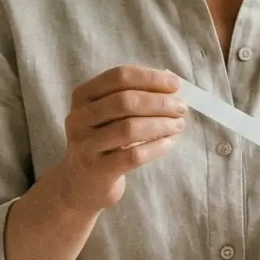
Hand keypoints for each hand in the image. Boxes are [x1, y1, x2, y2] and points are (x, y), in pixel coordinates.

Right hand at [48, 65, 187, 211]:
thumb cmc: (104, 142)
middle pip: (125, 101)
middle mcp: (78, 117)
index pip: (119, 76)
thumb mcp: (109, 115)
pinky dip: (156, 147)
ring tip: (179, 125)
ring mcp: (85, 144)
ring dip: (161, 124)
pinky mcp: (97, 169)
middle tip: (181, 108)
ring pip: (129, 128)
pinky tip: (169, 143)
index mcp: (83, 95)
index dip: (150, 78)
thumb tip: (172, 89)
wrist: (81, 183)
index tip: (176, 84)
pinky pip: (133, 155)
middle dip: (159, 102)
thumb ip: (134, 98)